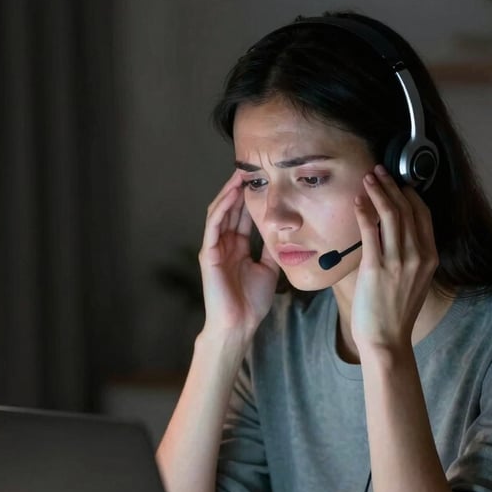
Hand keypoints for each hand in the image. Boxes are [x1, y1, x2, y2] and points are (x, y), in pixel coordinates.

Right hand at [198, 171, 279, 338]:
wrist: (240, 324)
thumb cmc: (252, 302)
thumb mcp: (269, 268)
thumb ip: (271, 249)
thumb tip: (283, 230)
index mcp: (237, 247)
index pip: (242, 215)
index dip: (251, 198)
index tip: (264, 180)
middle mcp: (224, 244)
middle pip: (231, 209)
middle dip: (239, 188)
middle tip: (251, 167)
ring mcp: (214, 248)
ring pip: (219, 212)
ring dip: (229, 192)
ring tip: (239, 174)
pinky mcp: (208, 254)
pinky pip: (213, 225)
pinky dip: (222, 208)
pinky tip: (231, 194)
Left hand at [350, 164, 437, 353]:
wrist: (387, 340)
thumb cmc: (395, 313)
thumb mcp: (414, 282)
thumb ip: (411, 257)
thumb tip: (396, 233)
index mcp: (430, 258)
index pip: (423, 215)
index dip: (409, 194)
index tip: (397, 182)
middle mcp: (418, 257)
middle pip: (406, 210)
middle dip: (391, 186)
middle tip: (378, 172)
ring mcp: (398, 262)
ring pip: (390, 215)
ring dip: (378, 192)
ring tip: (368, 179)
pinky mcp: (376, 268)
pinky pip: (370, 231)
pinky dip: (364, 212)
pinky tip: (358, 201)